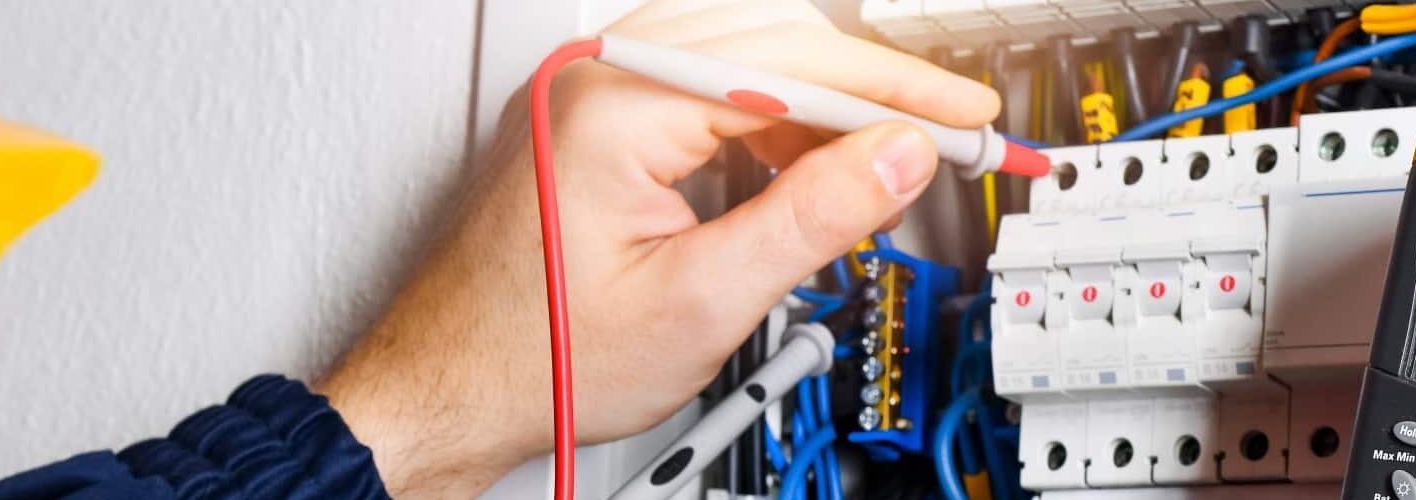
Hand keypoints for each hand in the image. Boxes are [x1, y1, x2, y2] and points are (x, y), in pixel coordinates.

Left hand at [317, 0, 997, 495]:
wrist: (452, 387)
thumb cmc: (536, 358)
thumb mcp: (700, 303)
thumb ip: (811, 218)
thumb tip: (897, 157)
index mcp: (616, 107)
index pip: (793, 67)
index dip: (897, 95)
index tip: (962, 120)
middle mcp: (598, 77)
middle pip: (772, 40)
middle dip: (868, 91)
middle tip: (944, 133)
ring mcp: (592, 90)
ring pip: (742, 55)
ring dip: (818, 102)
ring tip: (877, 163)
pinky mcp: (595, 116)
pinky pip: (704, 86)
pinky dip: (768, 119)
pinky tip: (803, 167)